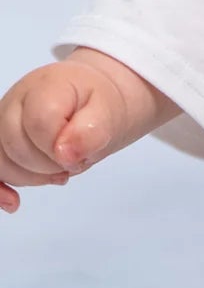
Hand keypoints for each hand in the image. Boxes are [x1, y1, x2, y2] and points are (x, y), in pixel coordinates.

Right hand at [0, 63, 130, 214]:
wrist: (92, 98)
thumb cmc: (97, 103)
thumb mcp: (109, 110)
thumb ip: (93, 129)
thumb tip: (67, 154)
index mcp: (46, 86)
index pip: (39, 123)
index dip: (62, 148)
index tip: (83, 153)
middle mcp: (16, 101)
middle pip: (15, 146)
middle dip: (48, 165)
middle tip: (75, 162)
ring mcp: (3, 121)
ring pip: (0, 162)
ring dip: (32, 177)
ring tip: (60, 171)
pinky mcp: (0, 142)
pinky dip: (0, 189)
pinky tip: (14, 201)